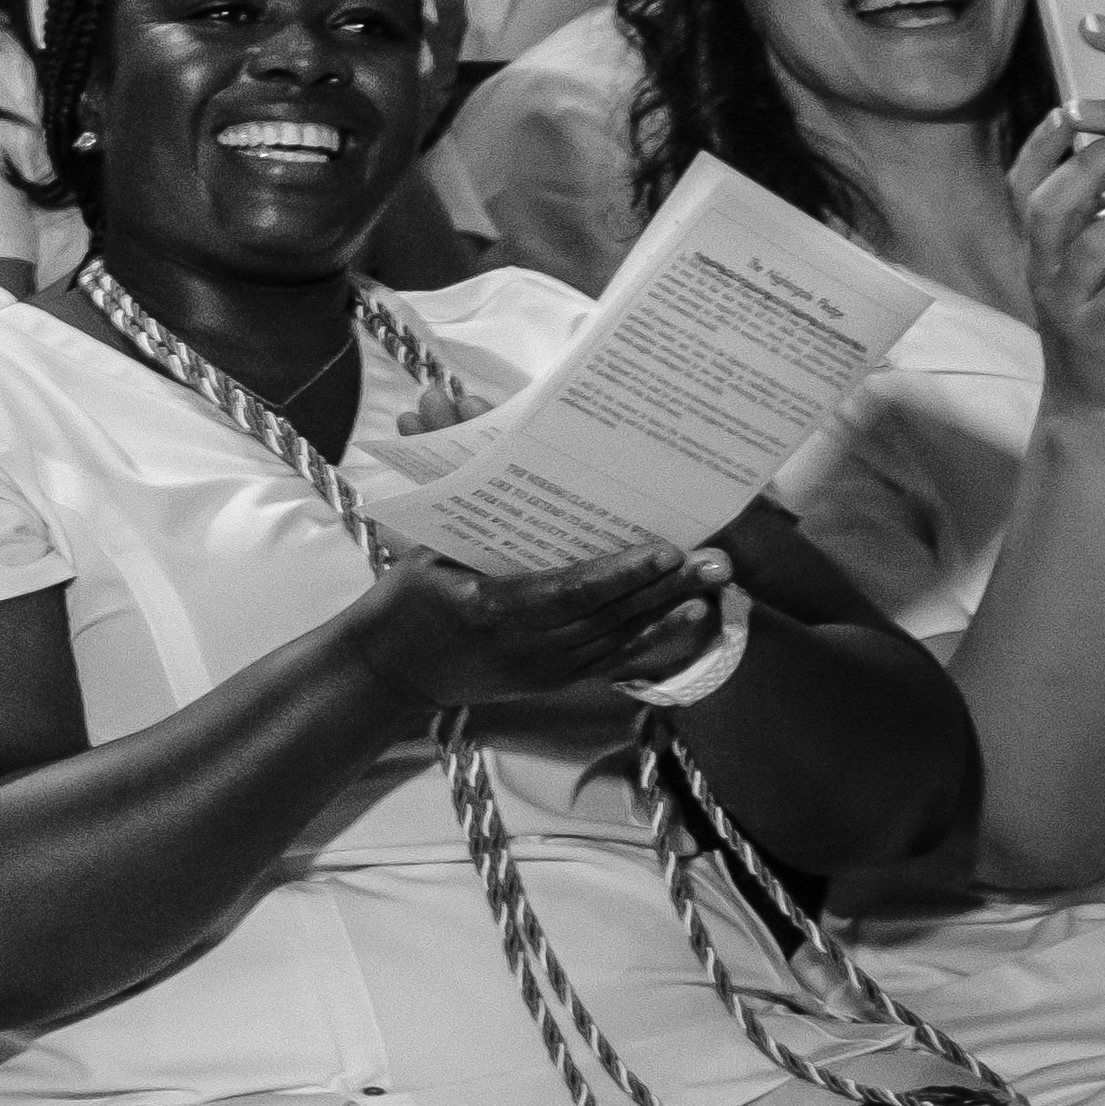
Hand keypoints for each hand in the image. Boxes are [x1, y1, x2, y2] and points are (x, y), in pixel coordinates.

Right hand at [347, 540, 730, 713]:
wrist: (388, 673)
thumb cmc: (404, 602)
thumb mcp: (427, 553)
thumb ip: (466, 505)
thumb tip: (471, 423)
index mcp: (490, 608)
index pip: (570, 590)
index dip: (621, 572)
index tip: (665, 549)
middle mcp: (524, 647)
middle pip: (608, 614)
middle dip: (666, 587)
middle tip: (716, 560)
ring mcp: (541, 670)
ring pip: (619, 637)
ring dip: (668, 608)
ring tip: (715, 582)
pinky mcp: (551, 681)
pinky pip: (613, 658)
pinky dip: (653, 637)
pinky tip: (687, 615)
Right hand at [1012, 112, 1104, 417]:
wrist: (1095, 402)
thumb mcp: (1093, 264)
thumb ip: (1101, 216)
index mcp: (1039, 248)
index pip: (1023, 185)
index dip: (1040, 146)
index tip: (1071, 106)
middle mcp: (1042, 270)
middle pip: (1051, 207)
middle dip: (1093, 165)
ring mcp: (1067, 304)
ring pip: (1095, 247)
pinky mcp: (1099, 337)